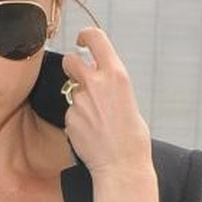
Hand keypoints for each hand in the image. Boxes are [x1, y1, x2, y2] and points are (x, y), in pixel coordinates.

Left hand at [63, 28, 152, 182]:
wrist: (121, 165)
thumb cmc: (132, 137)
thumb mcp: (129, 100)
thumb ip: (112, 84)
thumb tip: (101, 78)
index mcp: (116, 74)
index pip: (95, 38)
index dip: (85, 36)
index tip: (82, 40)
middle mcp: (95, 83)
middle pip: (71, 60)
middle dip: (73, 66)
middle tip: (80, 77)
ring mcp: (79, 101)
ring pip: (70, 90)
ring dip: (78, 98)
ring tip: (96, 118)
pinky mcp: (69, 118)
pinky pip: (70, 112)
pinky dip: (77, 119)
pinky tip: (91, 131)